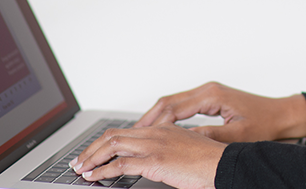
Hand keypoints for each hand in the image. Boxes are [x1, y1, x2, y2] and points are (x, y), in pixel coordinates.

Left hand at [70, 124, 223, 188]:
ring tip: (81, 169)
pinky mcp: (156, 160)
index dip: (105, 141)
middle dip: (92, 149)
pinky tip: (94, 176)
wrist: (226, 165)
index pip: (125, 131)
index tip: (94, 152)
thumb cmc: (211, 163)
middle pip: (113, 135)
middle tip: (79, 161)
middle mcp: (156, 133)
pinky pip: (120, 164)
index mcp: (163, 129)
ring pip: (112, 146)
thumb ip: (167, 154)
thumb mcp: (186, 153)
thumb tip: (152, 163)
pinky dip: (102, 170)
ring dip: (92, 158)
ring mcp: (155, 145)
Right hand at [136, 81, 305, 142]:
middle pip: (168, 101)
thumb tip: (182, 140)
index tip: (139, 136)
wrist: (283, 116)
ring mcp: (209, 93)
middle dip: (148, 118)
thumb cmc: (266, 124)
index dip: (154, 123)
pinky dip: (169, 116)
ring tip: (140, 133)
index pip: (173, 108)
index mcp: (212, 95)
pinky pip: (183, 105)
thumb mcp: (236, 136)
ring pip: (173, 102)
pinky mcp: (212, 99)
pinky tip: (162, 129)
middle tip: (130, 134)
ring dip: (157, 116)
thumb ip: (209, 137)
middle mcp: (208, 90)